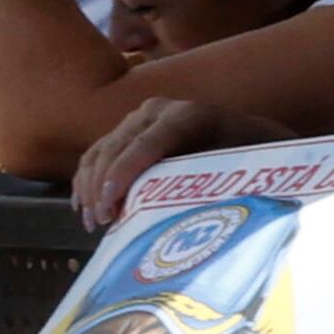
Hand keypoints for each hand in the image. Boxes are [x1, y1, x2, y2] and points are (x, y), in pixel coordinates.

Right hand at [74, 95, 282, 225]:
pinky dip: (86, 181)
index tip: (109, 207)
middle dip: (102, 188)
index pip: (146, 144)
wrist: (248, 136)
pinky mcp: (125, 131)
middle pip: (116, 148)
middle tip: (101, 223)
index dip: (123, 174)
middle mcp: (158, 111)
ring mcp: (138, 118)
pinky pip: (96, 153)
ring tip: (94, 222)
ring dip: (89, 188)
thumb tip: (188, 221)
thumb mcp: (237, 168)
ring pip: (100, 152)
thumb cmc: (248, 158)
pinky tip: (84, 208)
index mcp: (189, 116)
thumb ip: (210, 184)